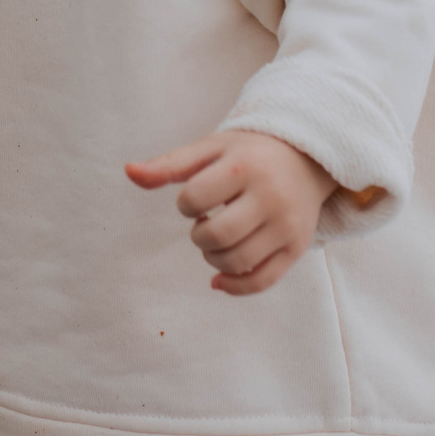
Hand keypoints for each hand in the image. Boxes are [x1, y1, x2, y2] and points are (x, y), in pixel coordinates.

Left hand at [127, 129, 340, 295]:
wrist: (306, 158)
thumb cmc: (248, 154)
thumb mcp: (210, 149)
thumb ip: (169, 165)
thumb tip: (128, 171)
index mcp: (244, 167)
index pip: (194, 198)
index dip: (185, 204)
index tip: (195, 198)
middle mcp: (270, 197)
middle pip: (217, 236)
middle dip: (199, 236)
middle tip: (205, 223)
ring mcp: (286, 225)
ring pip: (237, 262)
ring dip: (214, 258)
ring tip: (217, 240)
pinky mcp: (297, 247)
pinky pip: (262, 281)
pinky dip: (235, 286)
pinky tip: (219, 278)